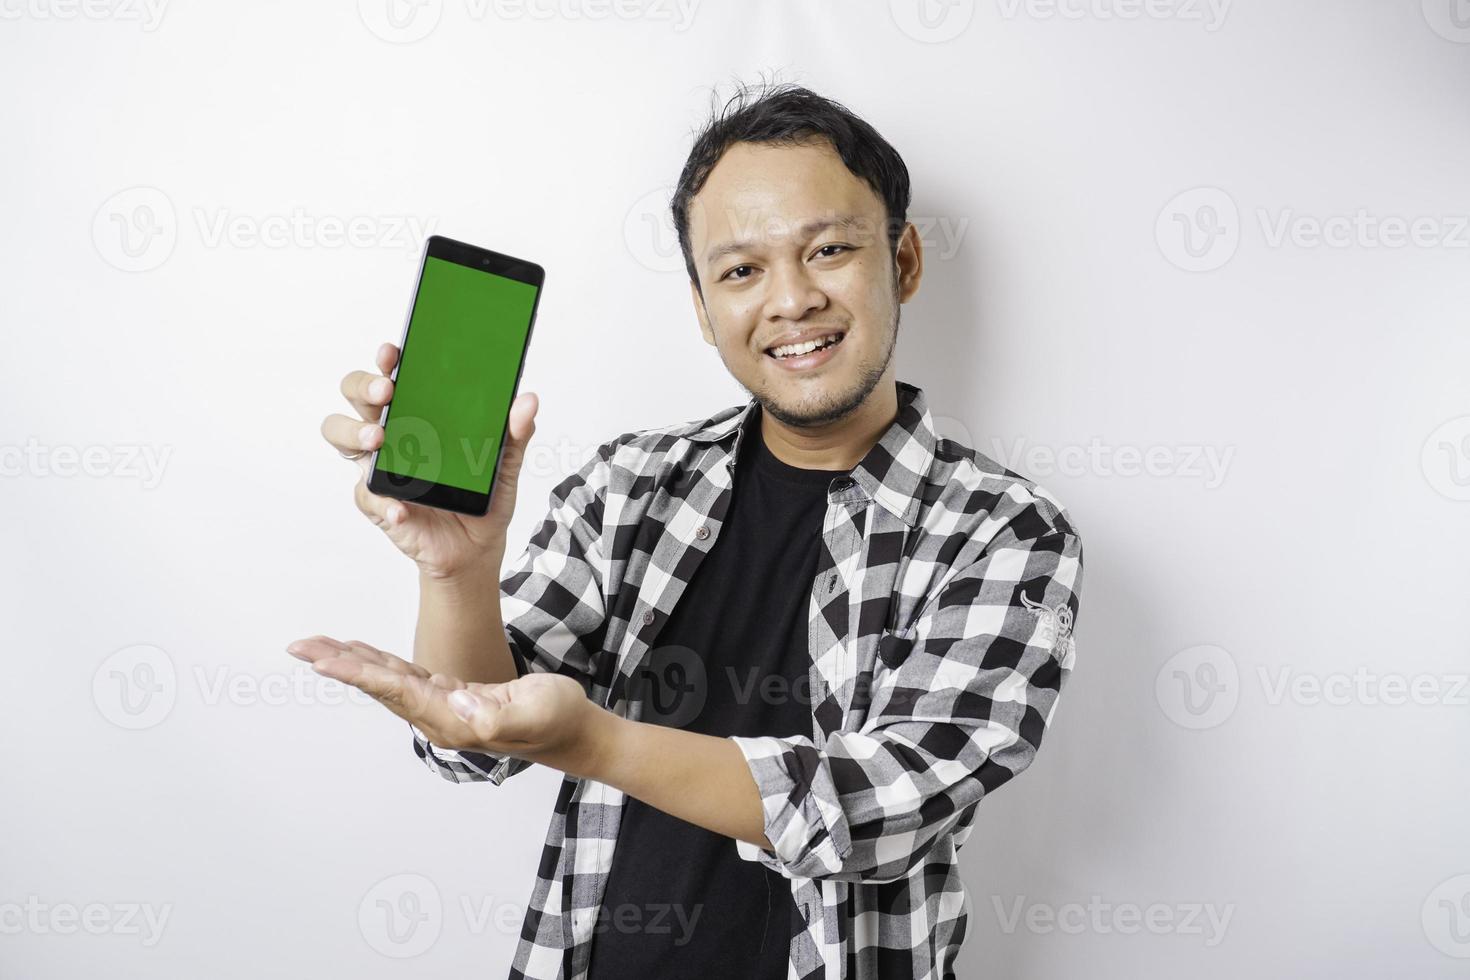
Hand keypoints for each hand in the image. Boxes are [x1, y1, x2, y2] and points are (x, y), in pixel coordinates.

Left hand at [286, 635, 607, 777]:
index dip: (359, 673)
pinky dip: (378, 663)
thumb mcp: (536, 710)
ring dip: (351, 663)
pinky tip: (361, 654)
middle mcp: (439, 717)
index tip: (323, 661)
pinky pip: (403, 678)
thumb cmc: (557, 719)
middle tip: (300, 647)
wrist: (573, 732)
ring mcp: (443, 709)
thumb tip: (461, 702)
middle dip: (338, 665)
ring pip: (386, 681)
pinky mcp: (451, 697)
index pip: (396, 690)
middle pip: (379, 687)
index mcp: (453, 721)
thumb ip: (498, 713)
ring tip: (317, 646)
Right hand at [319, 341, 540, 579]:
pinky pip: (366, 495)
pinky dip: (383, 503)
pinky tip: (401, 511)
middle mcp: (391, 431)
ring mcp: (378, 464)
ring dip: (353, 430)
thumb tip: (528, 401)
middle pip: (355, 394)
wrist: (477, 546)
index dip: (387, 359)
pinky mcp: (377, 501)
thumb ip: (514, 432)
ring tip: (379, 439)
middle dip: (363, 385)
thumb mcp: (505, 462)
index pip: (393, 374)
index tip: (393, 352)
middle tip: (386, 392)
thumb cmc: (482, 494)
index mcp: (419, 411)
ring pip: (339, 433)